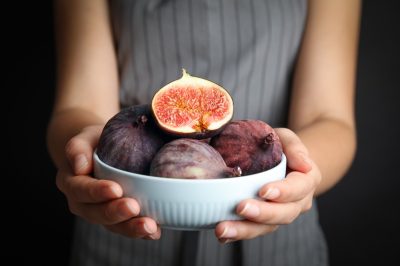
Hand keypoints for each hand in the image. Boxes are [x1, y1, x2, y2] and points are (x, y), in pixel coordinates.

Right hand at [56, 125, 160, 239]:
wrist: (102, 151)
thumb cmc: (95, 142)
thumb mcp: (85, 137)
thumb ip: (77, 147)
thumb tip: (80, 166)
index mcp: (71, 181)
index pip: (80, 189)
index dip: (96, 192)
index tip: (115, 189)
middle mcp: (82, 202)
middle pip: (95, 212)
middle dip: (115, 212)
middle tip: (134, 207)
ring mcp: (99, 212)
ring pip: (112, 225)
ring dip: (130, 228)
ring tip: (150, 226)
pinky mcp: (116, 218)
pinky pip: (126, 227)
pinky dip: (141, 232)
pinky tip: (155, 232)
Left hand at [215, 128, 320, 242]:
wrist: (280, 161)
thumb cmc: (281, 147)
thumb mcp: (287, 138)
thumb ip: (295, 146)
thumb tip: (305, 164)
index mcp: (306, 180)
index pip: (299, 188)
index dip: (283, 192)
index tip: (264, 190)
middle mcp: (297, 202)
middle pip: (284, 214)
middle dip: (262, 214)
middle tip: (240, 208)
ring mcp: (280, 214)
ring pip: (267, 227)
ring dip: (245, 230)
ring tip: (223, 229)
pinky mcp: (263, 221)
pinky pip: (252, 230)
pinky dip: (236, 235)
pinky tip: (222, 236)